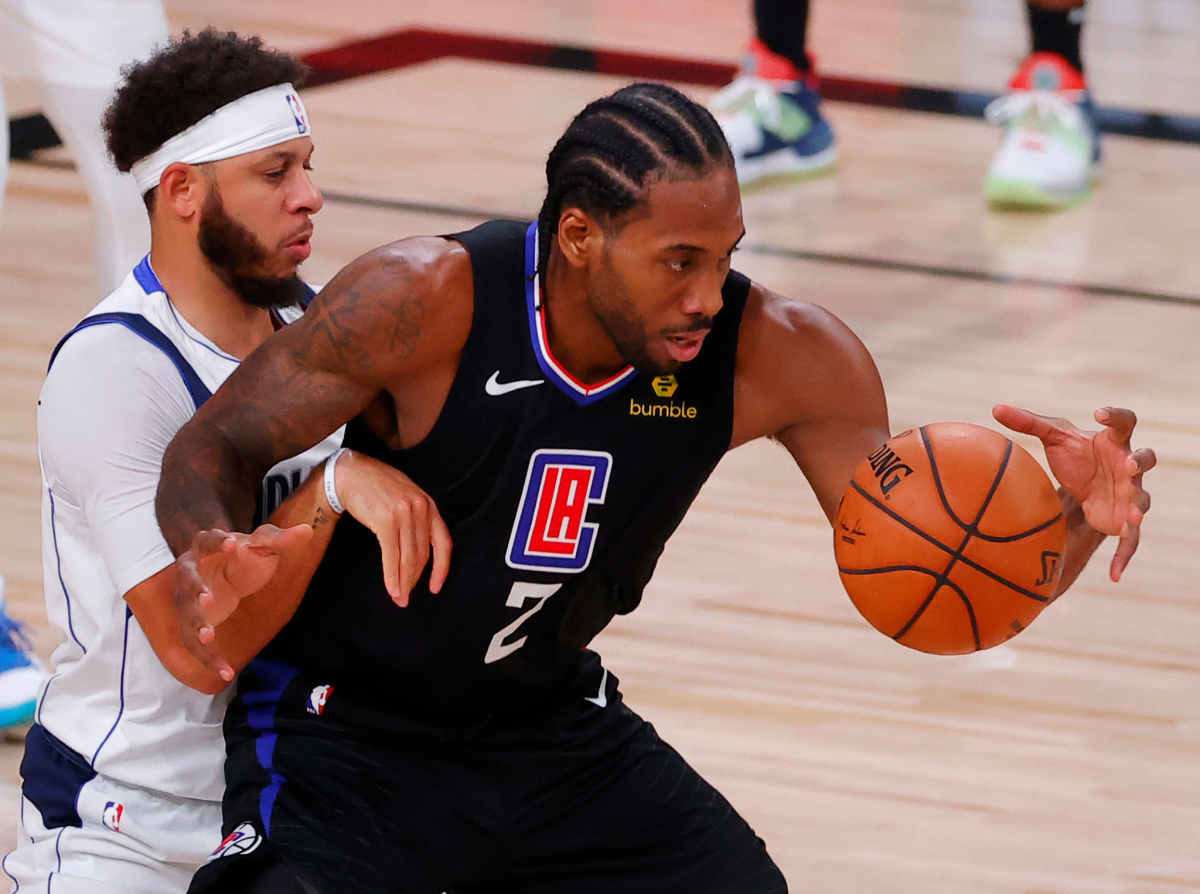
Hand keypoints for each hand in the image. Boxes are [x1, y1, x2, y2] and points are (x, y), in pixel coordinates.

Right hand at [174, 524, 313, 680]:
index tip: (233, 544)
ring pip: (186, 615)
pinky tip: (227, 673)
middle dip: (195, 590)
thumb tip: (306, 530)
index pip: (207, 540)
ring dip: (196, 625)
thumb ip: (283, 540)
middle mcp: (191, 573)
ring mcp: (189, 601)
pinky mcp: (193, 624)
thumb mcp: (266, 545)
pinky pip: (197, 645)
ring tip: (209, 636)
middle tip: (207, 599)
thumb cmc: (247, 554)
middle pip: (187, 581)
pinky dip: (209, 659)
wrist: (237, 571)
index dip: (218, 542)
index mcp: (207, 548)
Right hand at [334, 451, 451, 606]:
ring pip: (409, 558)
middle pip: (423, 554)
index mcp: (429, 505)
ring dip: (404, 582)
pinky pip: (392, 555)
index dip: (442, 569)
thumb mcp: (405, 498)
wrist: (349, 473)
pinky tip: (391, 589)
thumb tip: (417, 553)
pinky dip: (392, 576)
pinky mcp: (386, 520)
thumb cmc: (376, 487)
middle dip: (415, 579)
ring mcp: (404, 514)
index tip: (435, 587)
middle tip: (406, 598)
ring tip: (399, 599)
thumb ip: (416, 519)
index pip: (443, 543)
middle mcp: (421, 509)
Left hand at [993, 405, 1154, 581]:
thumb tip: (995, 407)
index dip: (1116, 416)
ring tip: (1133, 517)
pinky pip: (1130, 541)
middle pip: (1145, 459)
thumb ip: (1027, 422)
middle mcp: (1128, 466)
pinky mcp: (1124, 519)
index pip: (1124, 422)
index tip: (1099, 413)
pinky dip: (1124, 557)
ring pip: (1143, 499)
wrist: (1080, 485)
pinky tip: (1114, 575)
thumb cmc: (1073, 455)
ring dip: (1139, 507)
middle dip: (1140, 463)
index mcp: (1112, 441)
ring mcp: (1130, 493)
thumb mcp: (1052, 437)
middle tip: (1129, 465)